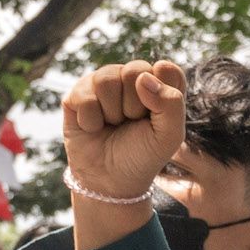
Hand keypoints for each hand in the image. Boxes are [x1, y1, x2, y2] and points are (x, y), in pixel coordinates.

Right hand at [60, 60, 187, 202]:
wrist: (110, 180)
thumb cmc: (142, 155)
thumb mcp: (169, 136)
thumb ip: (172, 104)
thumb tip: (143, 77)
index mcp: (157, 83)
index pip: (166, 69)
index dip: (162, 95)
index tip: (156, 117)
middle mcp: (129, 78)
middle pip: (134, 70)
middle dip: (135, 105)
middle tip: (132, 122)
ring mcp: (102, 83)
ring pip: (106, 79)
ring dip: (112, 112)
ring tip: (113, 125)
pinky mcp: (77, 94)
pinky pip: (84, 96)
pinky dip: (92, 121)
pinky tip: (95, 128)